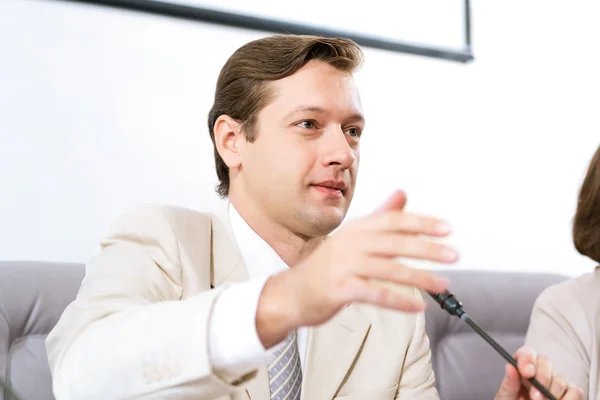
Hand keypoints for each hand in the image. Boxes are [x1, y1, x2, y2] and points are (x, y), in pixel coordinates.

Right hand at [257, 190, 456, 346]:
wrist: (292, 293)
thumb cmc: (328, 267)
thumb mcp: (353, 238)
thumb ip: (379, 217)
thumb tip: (402, 193)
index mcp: (356, 229)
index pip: (393, 221)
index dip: (421, 223)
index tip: (447, 229)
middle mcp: (350, 244)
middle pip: (394, 242)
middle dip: (427, 248)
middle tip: (453, 255)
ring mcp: (344, 266)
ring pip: (389, 269)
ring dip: (419, 277)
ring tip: (442, 284)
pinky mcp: (340, 290)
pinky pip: (375, 294)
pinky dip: (398, 301)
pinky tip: (417, 307)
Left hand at [494, 347, 583, 399]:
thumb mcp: (507, 395)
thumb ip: (509, 382)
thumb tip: (509, 367)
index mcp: (522, 366)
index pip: (526, 353)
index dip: (527, 360)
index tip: (527, 373)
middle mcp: (540, 369)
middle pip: (545, 362)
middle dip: (541, 379)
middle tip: (535, 396)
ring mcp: (556, 379)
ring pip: (560, 379)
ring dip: (552, 393)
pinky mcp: (571, 391)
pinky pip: (575, 391)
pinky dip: (568, 399)